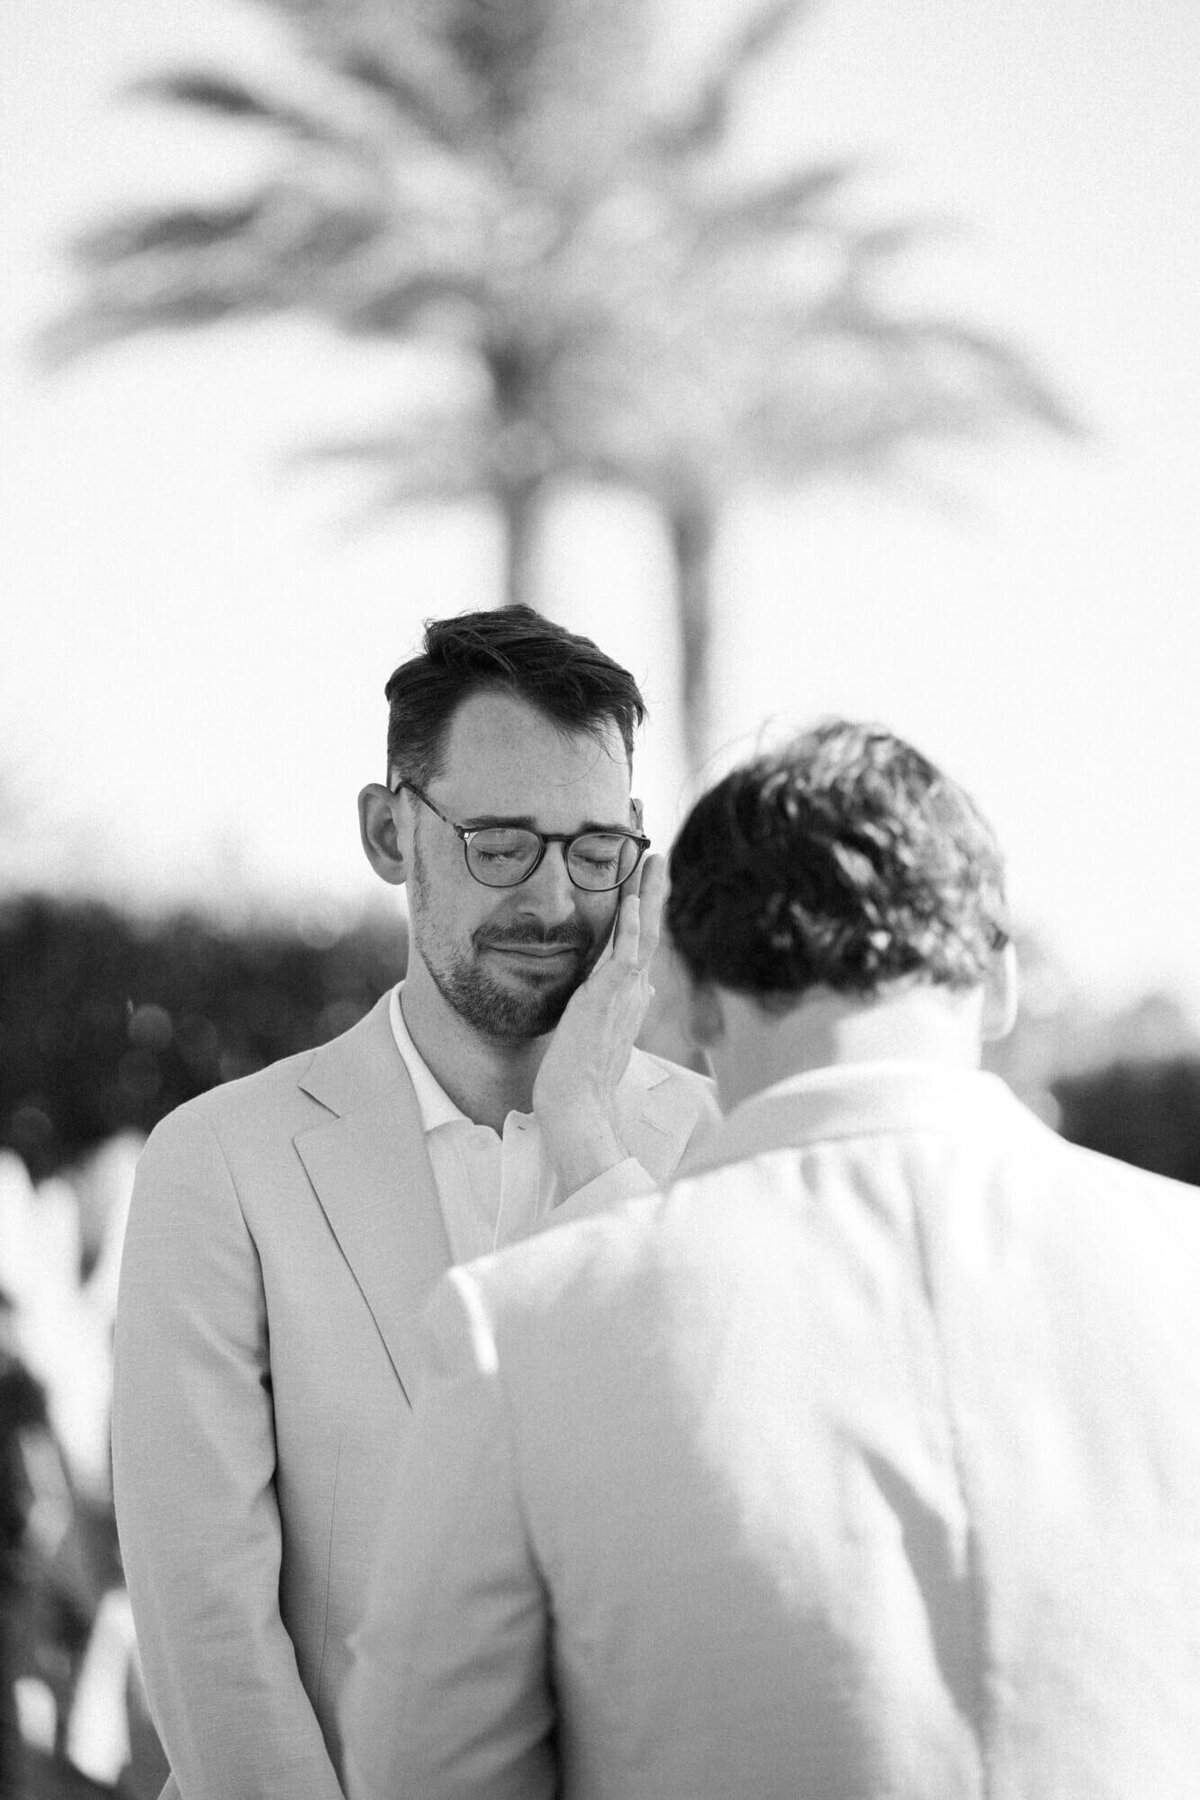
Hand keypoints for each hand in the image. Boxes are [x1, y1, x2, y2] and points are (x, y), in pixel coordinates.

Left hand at [533, 853, 665, 1195]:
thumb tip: (643, 988)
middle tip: (659, 854)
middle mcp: (634, 991)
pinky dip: (629, 924)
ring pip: (644, 933)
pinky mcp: (609, 998)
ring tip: (653, 858)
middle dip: (655, 890)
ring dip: (649, 894)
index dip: (646, 910)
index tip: (647, 881)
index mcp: (631, 998)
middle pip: (650, 930)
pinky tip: (632, 897)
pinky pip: (624, 953)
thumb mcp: (603, 1033)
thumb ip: (621, 1007)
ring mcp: (624, 993)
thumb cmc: (582, 1076)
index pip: (642, 944)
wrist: (577, 1105)